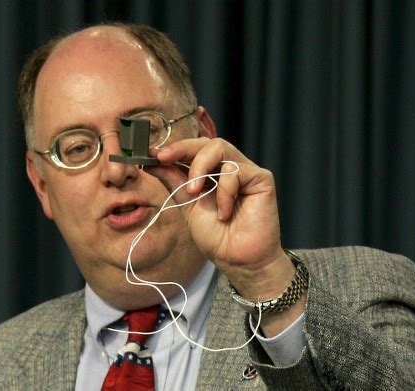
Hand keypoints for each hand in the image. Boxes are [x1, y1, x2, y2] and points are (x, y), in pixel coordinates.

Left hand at [146, 137, 293, 300]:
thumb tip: (153, 162)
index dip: (176, 147)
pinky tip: (224, 213)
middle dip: (183, 148)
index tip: (155, 154)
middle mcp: (230, 168)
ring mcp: (246, 172)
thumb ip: (174, 182)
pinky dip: (224, 191)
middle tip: (166, 158)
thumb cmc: (216, 236)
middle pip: (208, 142)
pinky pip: (235, 171)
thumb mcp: (187, 206)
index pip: (195, 149)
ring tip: (194, 193)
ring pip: (221, 148)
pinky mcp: (262, 179)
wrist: (237, 260)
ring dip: (200, 169)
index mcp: (213, 174)